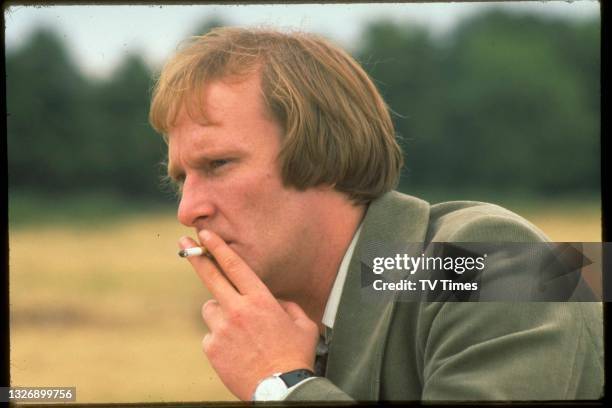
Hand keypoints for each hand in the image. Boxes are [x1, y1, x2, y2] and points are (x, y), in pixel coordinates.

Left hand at [179, 230, 318, 400]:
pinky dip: (220, 338)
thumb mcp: (302, 323)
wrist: (281, 389)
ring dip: (220, 313)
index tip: (205, 235)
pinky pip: (210, 335)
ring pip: (210, 308)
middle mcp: (238, 310)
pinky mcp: (212, 349)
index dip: (218, 247)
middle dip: (195, 256)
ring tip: (238, 331)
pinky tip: (236, 350)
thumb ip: (286, 305)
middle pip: (210, 277)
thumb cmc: (296, 355)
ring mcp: (222, 330)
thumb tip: (272, 299)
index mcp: (260, 300)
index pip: (235, 266)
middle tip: (182, 243)